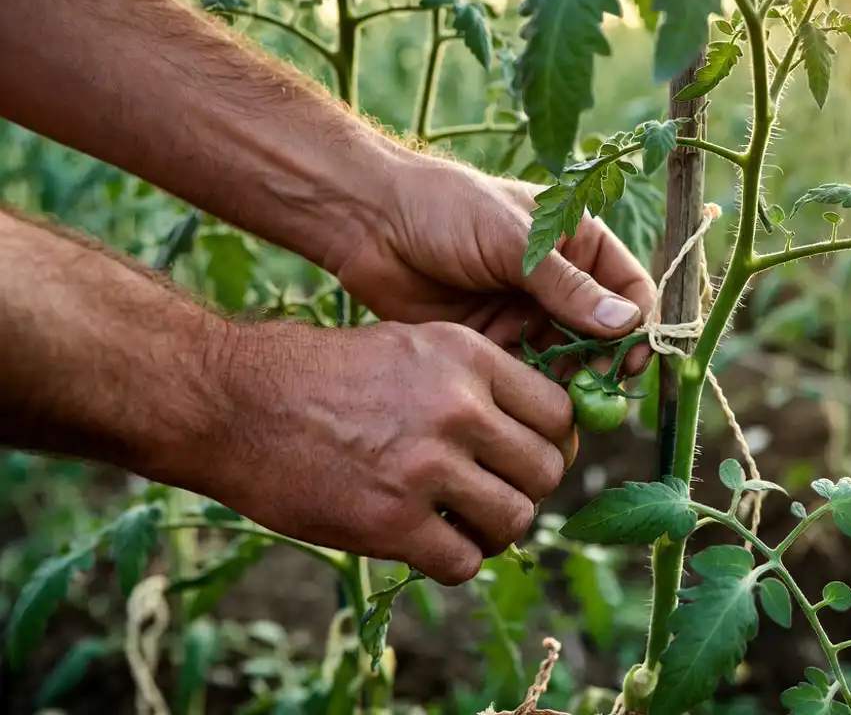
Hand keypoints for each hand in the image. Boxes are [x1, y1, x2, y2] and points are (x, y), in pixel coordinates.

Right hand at [197, 319, 576, 585]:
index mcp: (468, 357)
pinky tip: (426, 543)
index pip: (559, 414)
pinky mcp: (391, 521)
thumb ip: (476, 382)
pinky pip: (463, 561)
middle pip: (546, 470)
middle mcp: (458, 407)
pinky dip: (453, 561)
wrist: (235, 401)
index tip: (524, 458)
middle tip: (494, 495)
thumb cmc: (322, 374)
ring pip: (515, 519)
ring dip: (495, 531)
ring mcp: (426, 466)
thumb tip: (535, 430)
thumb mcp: (412, 345)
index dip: (550, 443)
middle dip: (526, 490)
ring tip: (463, 524)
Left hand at [327, 155, 655, 371]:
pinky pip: (525, 373)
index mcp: (577, 242)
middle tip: (588, 394)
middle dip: (600, 364)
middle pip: (602, 335)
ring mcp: (526, 313)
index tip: (629, 361)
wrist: (370, 223)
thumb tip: (625, 323)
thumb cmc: (446, 210)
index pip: (630, 290)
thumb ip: (566, 286)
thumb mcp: (512, 242)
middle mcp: (559, 281)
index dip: (637, 327)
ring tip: (553, 401)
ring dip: (564, 381)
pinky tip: (519, 398)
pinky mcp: (494, 340)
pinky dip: (528, 388)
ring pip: (566, 360)